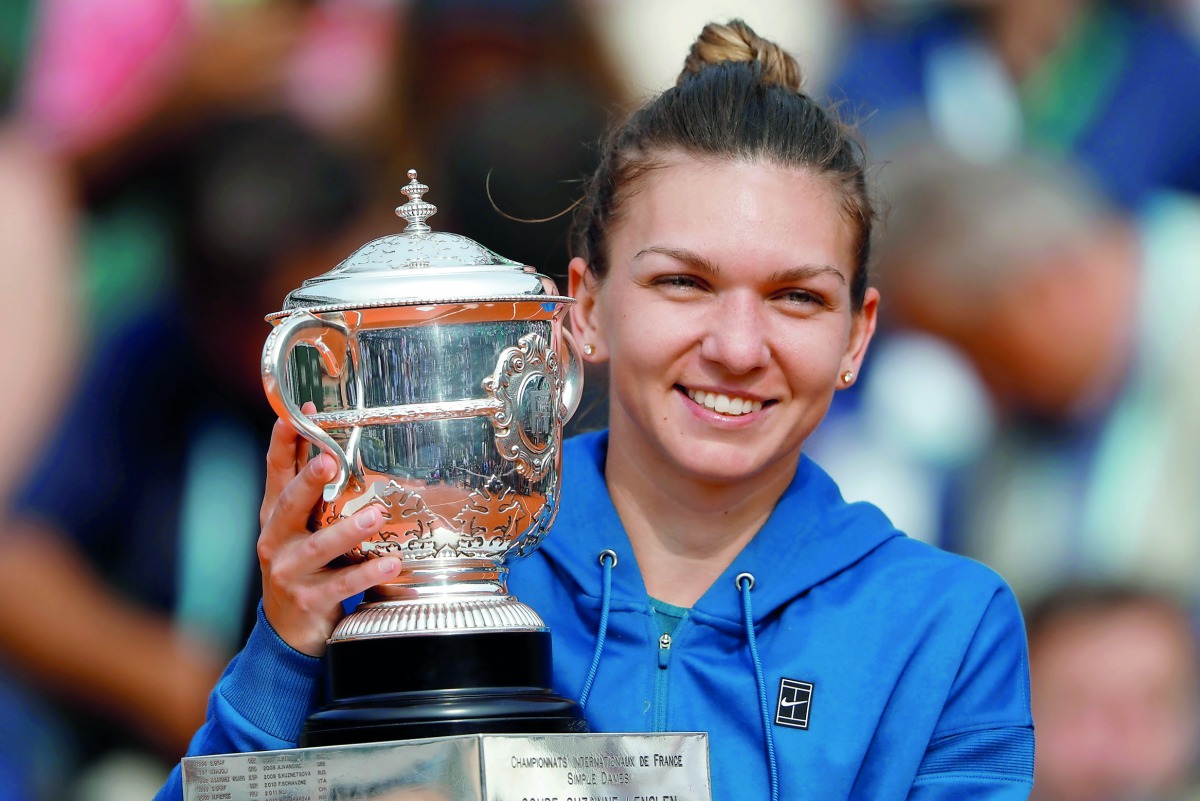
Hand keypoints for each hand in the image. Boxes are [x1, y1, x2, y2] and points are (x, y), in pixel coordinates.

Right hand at [257, 410, 402, 655]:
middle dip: (309, 482)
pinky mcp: (308, 600)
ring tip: (375, 517)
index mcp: (275, 517)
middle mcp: (276, 541)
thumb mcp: (300, 529)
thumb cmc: (302, 568)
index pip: (276, 472)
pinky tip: (390, 563)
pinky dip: (368, 573)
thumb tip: (334, 447)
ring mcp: (289, 572)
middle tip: (330, 461)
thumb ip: (313, 496)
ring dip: (348, 531)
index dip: (284, 442)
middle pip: (290, 505)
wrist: (288, 631)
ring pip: (318, 547)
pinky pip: (342, 585)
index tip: (296, 415)